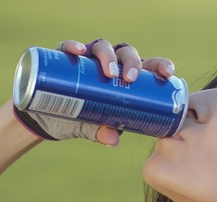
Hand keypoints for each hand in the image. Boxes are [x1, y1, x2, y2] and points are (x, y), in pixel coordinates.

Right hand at [15, 39, 175, 145]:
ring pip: (102, 46)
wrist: (48, 119)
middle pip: (126, 52)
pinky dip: (73, 46)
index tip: (168, 72)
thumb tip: (113, 140)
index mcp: (125, 77)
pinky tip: (79, 52)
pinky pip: (69, 47)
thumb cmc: (81, 119)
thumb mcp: (93, 127)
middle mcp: (109, 63)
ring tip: (108, 71)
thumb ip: (103, 131)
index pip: (147, 65)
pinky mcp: (65, 59)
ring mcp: (87, 59)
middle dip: (131, 62)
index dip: (159, 65)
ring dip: (107, 55)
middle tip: (129, 78)